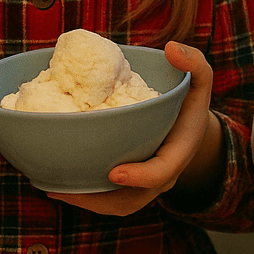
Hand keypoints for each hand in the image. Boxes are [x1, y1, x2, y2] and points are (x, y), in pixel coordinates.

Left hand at [49, 42, 222, 216]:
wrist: (191, 128)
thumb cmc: (191, 102)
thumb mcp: (200, 80)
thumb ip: (194, 62)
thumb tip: (172, 48)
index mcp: (179, 153)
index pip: (161, 172)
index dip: (139, 177)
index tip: (113, 172)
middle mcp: (162, 176)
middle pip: (132, 200)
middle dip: (98, 200)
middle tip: (64, 188)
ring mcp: (146, 185)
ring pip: (116, 205)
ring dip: (85, 202)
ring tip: (53, 188)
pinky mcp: (132, 185)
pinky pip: (110, 199)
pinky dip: (86, 195)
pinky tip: (58, 181)